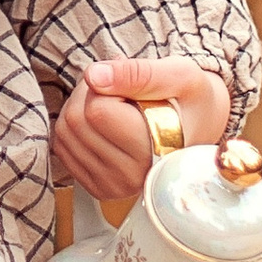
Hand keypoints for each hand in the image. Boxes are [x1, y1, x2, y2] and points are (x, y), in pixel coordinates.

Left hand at [50, 54, 231, 209]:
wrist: (199, 126)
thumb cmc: (189, 99)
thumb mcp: (179, 74)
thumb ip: (138, 73)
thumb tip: (94, 76)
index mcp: (156, 153)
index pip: (97, 111)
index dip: (106, 84)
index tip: (130, 85)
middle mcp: (134, 178)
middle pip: (76, 120)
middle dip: (89, 93)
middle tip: (119, 91)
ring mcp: (113, 187)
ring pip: (65, 132)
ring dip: (80, 107)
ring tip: (115, 106)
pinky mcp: (97, 187)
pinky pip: (62, 147)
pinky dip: (75, 126)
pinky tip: (103, 125)